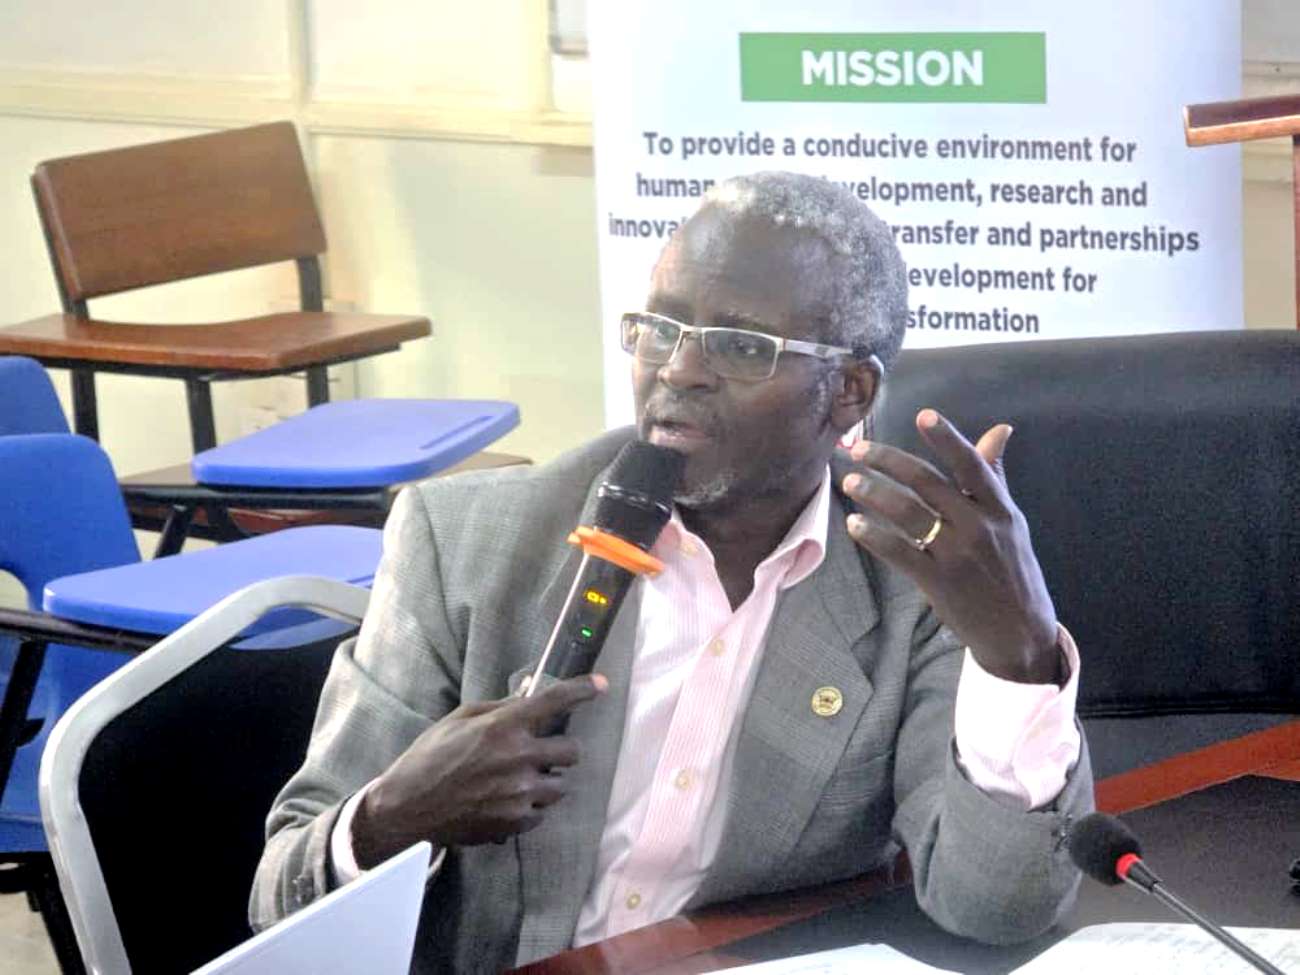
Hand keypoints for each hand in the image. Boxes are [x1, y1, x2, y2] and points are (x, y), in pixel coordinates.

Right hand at [351, 674, 606, 867]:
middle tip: (543, 751)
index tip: (600, 686)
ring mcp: (520, 792)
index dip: (583, 690)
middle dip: (561, 749)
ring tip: (521, 780)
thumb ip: (499, 709)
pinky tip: (507, 800)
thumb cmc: (429, 757)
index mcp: (504, 726)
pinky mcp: (516, 821)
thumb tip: (528, 698)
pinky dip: (531, 805)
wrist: (408, 808)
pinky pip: (541, 811)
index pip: (556, 701)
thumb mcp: (460, 719)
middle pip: (573, 751)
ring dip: (548, 779)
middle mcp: (518, 757)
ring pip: (561, 785)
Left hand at [841, 409, 1059, 683]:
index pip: (971, 465)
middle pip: (929, 483)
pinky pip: (901, 552)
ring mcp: (958, 554)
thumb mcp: (1012, 521)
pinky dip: (875, 537)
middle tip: (859, 449)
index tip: (923, 415)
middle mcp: (980, 526)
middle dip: (890, 461)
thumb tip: (999, 430)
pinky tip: (854, 526)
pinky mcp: (939, 582)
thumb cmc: (1013, 570)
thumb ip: (995, 476)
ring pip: (910, 513)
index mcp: (1000, 508)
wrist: (1021, 632)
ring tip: (850, 482)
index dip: (947, 439)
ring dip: (875, 493)